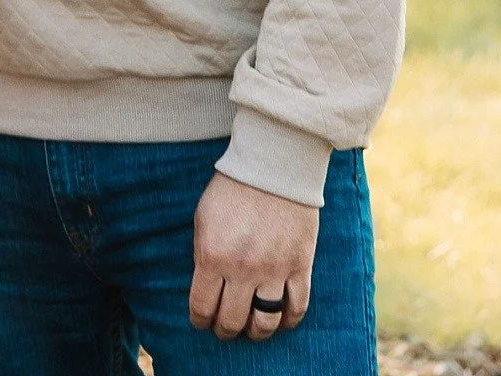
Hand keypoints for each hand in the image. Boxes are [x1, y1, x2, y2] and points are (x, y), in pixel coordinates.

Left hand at [190, 172, 318, 339]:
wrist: (272, 167)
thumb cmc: (232, 189)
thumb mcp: (203, 219)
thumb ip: (204, 255)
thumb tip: (206, 286)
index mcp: (212, 256)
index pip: (202, 307)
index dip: (200, 320)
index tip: (201, 323)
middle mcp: (242, 270)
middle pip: (233, 321)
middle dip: (225, 330)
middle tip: (225, 329)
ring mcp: (273, 271)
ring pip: (265, 323)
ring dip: (256, 333)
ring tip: (252, 330)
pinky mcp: (300, 267)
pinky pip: (296, 309)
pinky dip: (288, 322)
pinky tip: (281, 321)